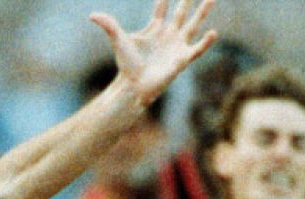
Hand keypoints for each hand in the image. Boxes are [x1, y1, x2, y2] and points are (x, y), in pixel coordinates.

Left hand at [94, 0, 218, 105]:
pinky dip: (205, 42)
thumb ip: (109, 25)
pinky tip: (213, 33)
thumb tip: (92, 14)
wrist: (133, 86)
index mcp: (155, 28)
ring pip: (193, 25)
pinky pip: (197, 49)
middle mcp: (168, 34)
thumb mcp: (119, 40)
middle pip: (181, 12)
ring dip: (202, 12)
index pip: (162, 7)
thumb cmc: (127, 64)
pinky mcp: (182, 59)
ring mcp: (177, 45)